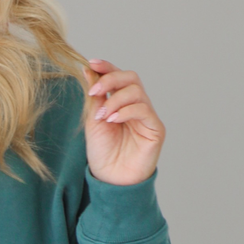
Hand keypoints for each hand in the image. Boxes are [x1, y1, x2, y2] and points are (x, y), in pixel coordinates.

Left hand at [82, 60, 164, 186]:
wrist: (111, 180)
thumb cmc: (103, 153)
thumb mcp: (93, 120)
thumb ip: (93, 96)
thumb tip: (88, 69)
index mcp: (121, 102)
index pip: (118, 76)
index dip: (107, 67)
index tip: (92, 63)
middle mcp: (137, 106)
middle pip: (131, 78)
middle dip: (110, 80)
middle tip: (94, 92)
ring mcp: (147, 117)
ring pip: (137, 92)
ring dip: (115, 99)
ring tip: (102, 115)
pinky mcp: (155, 129)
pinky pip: (144, 110)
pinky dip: (126, 111)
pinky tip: (112, 120)